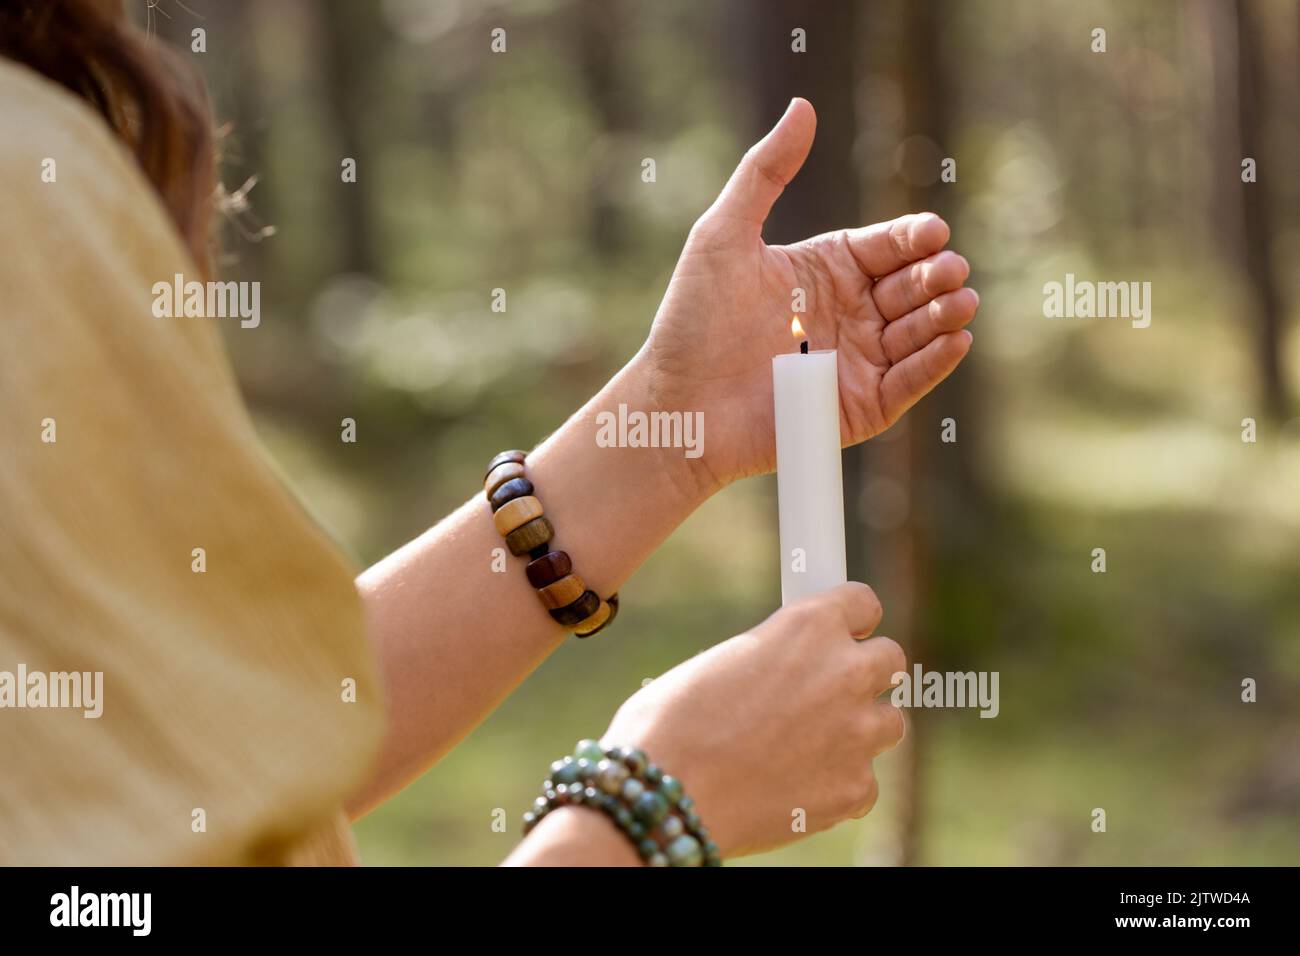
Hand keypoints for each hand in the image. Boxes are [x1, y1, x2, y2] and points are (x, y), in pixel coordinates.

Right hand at [602, 582, 906, 858]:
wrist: (666, 793)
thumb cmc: (671, 722)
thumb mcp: (723, 661)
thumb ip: (771, 658)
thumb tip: (784, 673)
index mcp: (808, 626)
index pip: (863, 602)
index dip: (851, 619)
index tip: (845, 631)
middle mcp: (844, 672)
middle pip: (891, 660)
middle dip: (864, 673)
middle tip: (828, 691)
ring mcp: (856, 733)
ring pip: (888, 723)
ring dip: (859, 729)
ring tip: (807, 745)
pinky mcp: (854, 788)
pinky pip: (865, 783)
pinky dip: (839, 785)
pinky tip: (796, 787)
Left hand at [637, 97, 978, 488]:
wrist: (678, 402)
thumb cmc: (693, 320)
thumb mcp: (724, 234)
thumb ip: (765, 171)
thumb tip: (803, 105)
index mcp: (825, 270)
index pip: (887, 246)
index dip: (913, 238)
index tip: (931, 232)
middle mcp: (849, 313)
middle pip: (910, 287)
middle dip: (935, 277)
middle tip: (949, 270)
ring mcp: (858, 361)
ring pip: (917, 332)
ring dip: (943, 316)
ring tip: (958, 301)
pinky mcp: (861, 407)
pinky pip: (908, 382)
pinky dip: (934, 362)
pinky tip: (954, 340)